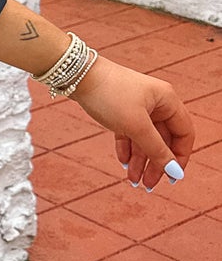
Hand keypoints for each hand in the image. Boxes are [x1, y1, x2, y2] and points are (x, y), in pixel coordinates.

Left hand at [66, 56, 194, 190]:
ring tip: (133, 180)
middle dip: (156, 163)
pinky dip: (127, 148)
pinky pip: (129, 133)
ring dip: (140, 160)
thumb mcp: (135, 126)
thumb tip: (175, 172)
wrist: (77, 75)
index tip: (172, 178)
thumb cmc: (110, 95)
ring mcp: (138, 106)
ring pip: (145, 139)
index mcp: (167, 101)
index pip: (184, 133)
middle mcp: (156, 103)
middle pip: (163, 139)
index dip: (180, 157)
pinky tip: (124, 163)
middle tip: (147, 185)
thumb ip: (156, 149)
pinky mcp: (121, 109)